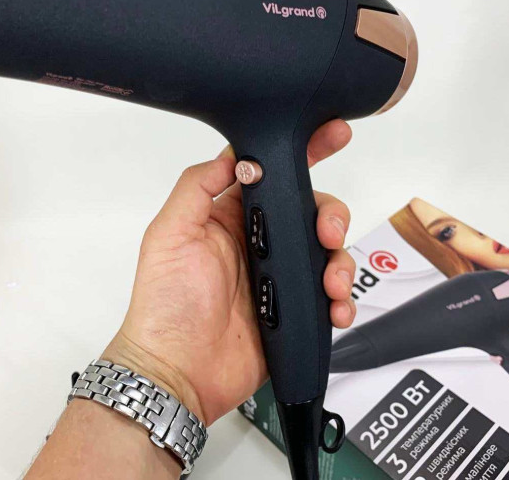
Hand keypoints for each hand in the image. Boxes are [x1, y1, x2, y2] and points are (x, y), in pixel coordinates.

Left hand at [103, 119, 357, 424]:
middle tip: (329, 231)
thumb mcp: (169, 234)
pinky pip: (331, 294)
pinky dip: (343, 298)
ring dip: (340, 259)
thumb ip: (197, 187)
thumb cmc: (164, 305)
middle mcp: (259, 240)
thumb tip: (234, 156)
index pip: (270, 173)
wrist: (178, 373)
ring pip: (327, 250)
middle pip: (309, 209)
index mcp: (231, 215)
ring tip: (332, 281)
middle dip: (330, 213)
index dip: (302, 152)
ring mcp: (280, 275)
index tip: (331, 135)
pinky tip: (336, 308)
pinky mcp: (296, 308)